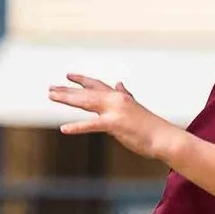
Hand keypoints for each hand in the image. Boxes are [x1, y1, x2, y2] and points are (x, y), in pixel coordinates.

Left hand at [49, 73, 174, 161]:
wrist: (164, 137)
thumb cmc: (150, 127)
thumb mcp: (135, 108)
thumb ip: (125, 95)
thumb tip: (119, 84)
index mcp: (119, 97)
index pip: (97, 85)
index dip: (82, 80)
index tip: (68, 76)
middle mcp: (116, 100)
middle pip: (87, 92)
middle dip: (67, 89)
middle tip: (50, 88)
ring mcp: (115, 111)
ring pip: (86, 102)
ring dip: (67, 98)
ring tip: (51, 96)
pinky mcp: (115, 124)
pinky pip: (92, 125)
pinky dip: (77, 127)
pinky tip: (64, 128)